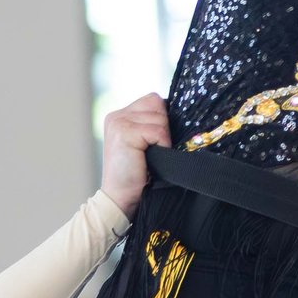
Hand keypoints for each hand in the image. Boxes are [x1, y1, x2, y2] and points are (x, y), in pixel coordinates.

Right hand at [99, 94, 170, 217]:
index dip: (162, 119)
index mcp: (120, 115)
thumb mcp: (142, 143)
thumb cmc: (136, 174)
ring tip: (149, 155)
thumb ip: (151, 124)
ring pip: (160, 117)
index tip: (155, 142)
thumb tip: (180, 111)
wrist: (120, 198)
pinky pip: (159, 131)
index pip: (153, 100)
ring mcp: (119, 122)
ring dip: (162, 139)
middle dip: (163, 127)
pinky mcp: (125, 132)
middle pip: (157, 104)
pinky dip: (161, 145)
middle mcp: (117, 115)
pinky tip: (149, 158)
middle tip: (151, 150)